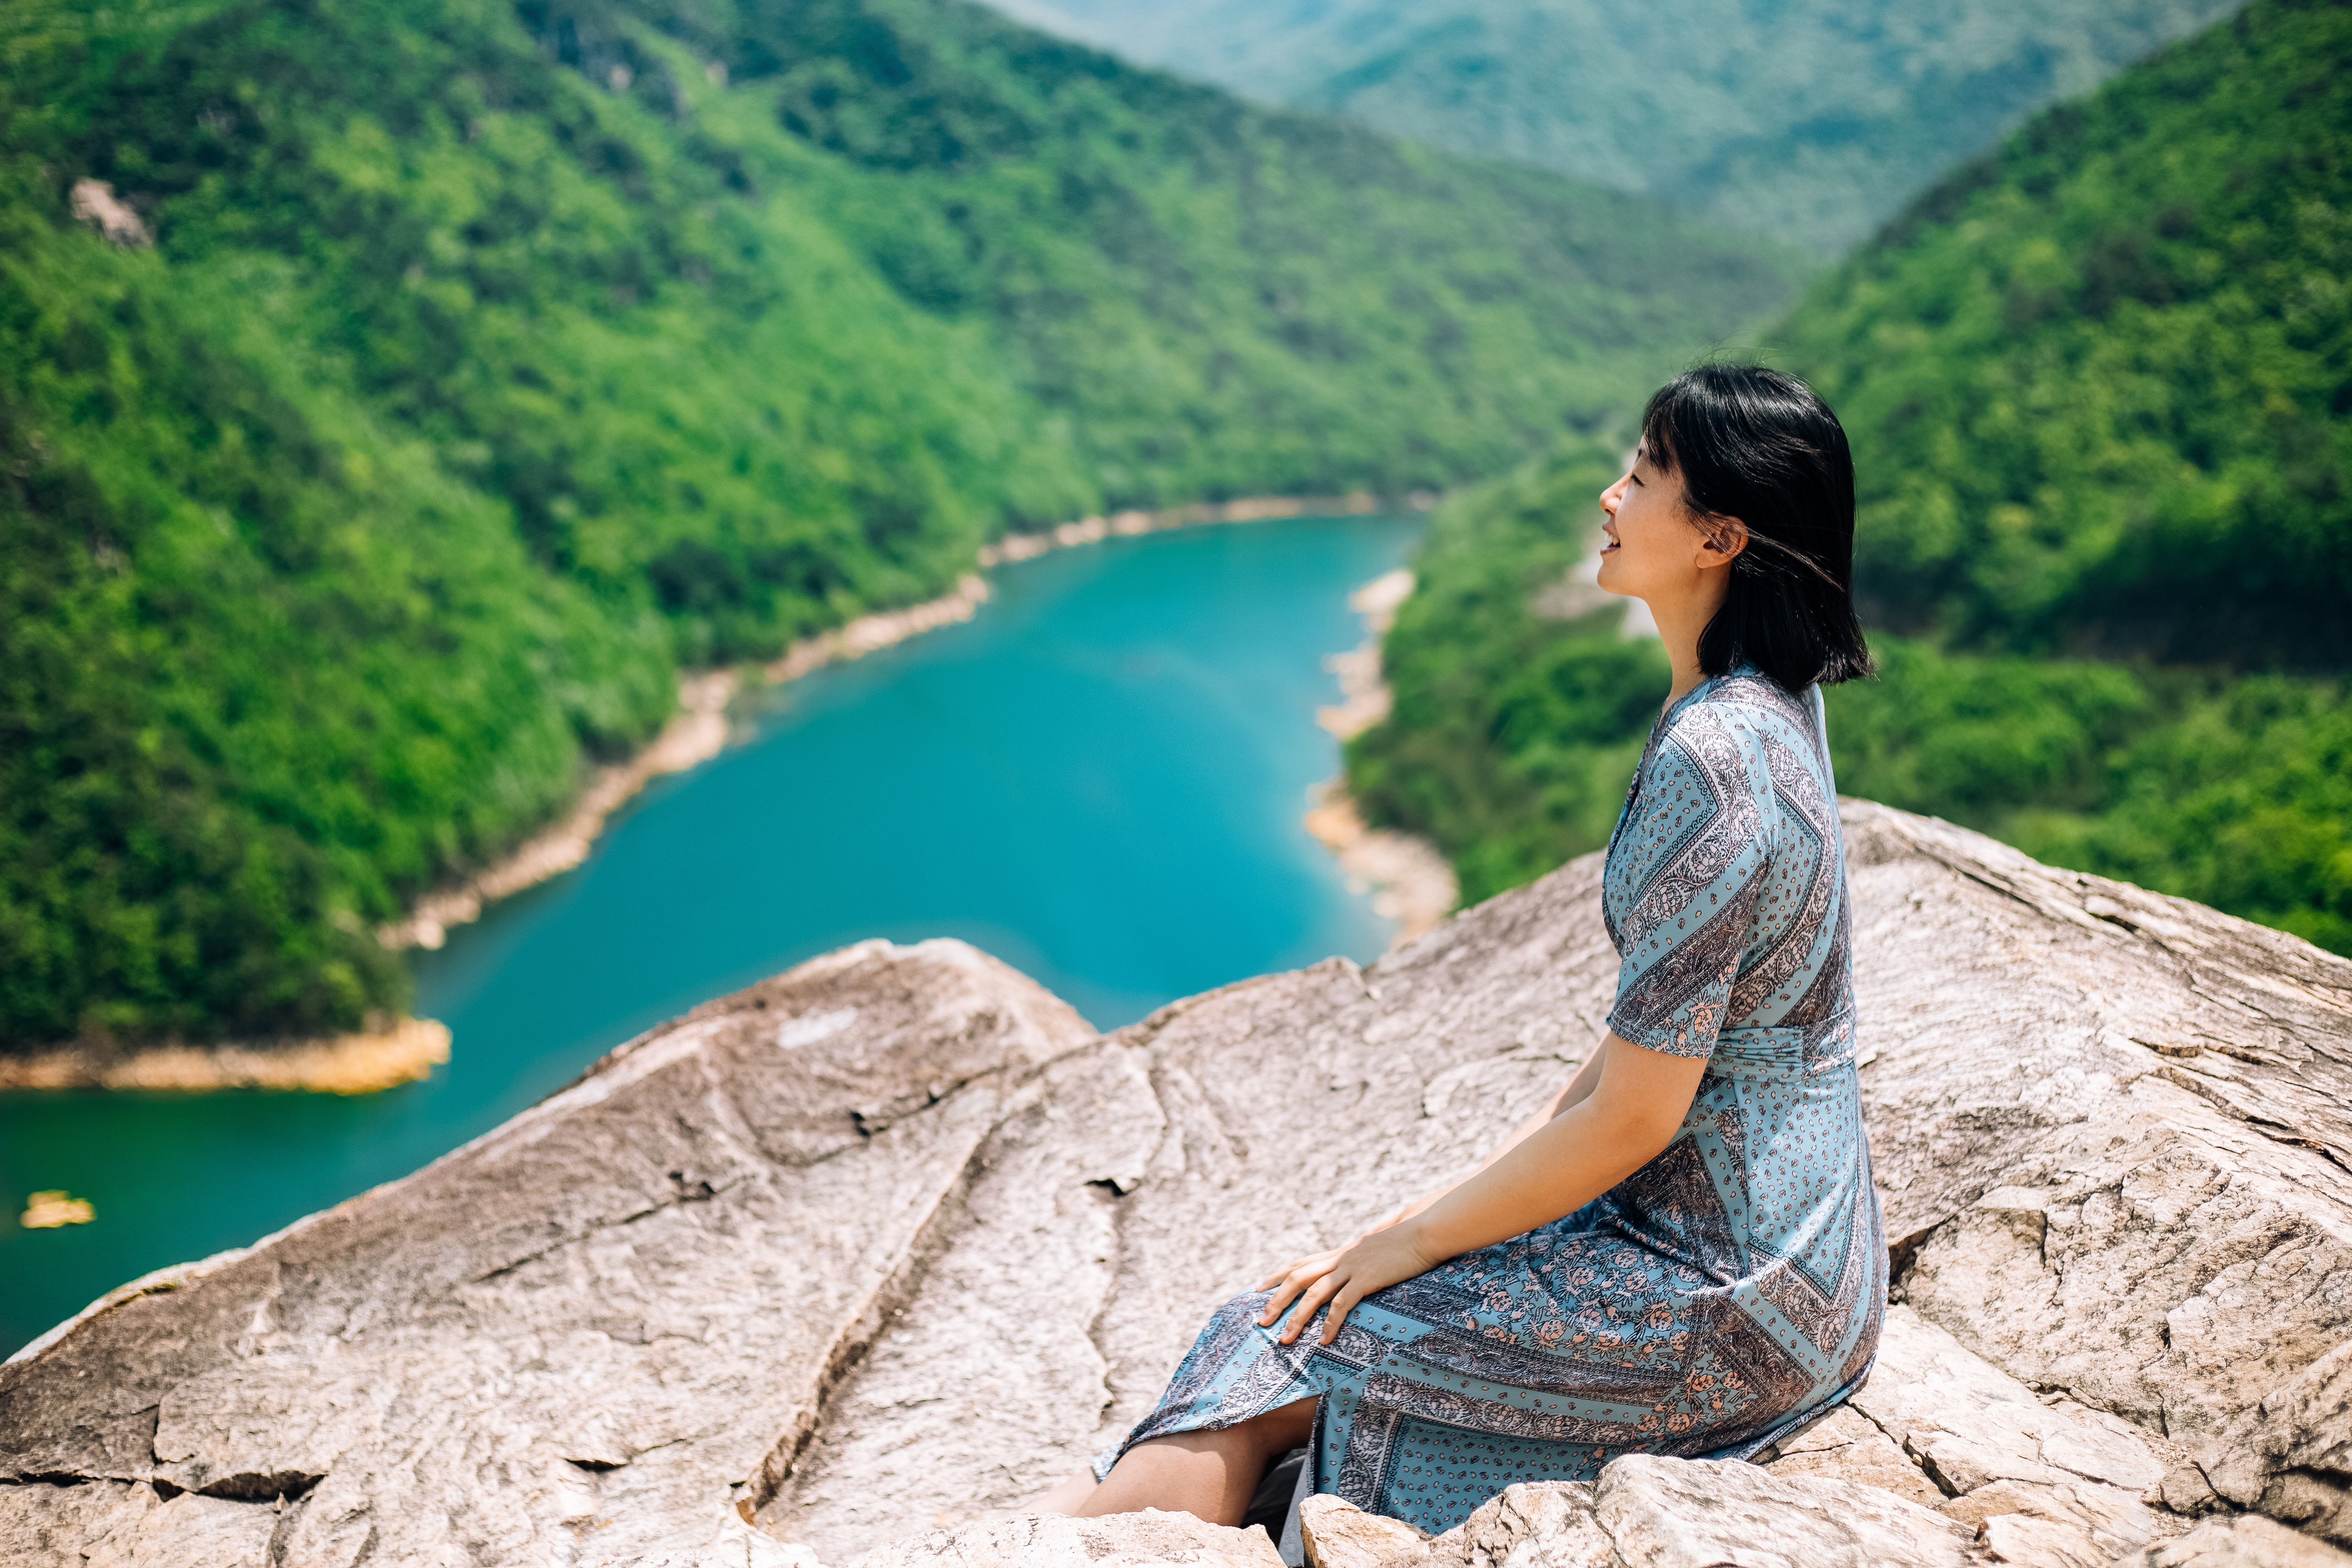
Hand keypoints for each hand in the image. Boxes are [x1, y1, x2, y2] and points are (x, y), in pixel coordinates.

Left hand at [1254, 1221, 1443, 1345]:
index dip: (1277, 1274)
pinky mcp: (1367, 1279)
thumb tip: (1355, 1271)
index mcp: (1341, 1252)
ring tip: (1284, 1340)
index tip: (1258, 1288)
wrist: (1425, 1232)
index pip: (1301, 1262)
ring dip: (1297, 1317)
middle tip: (1261, 1321)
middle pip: (1297, 1277)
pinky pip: (1342, 1304)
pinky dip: (1331, 1323)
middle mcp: (1340, 1258)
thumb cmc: (1406, 1242)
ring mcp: (1352, 1267)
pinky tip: (1325, 1340)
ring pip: (1314, 1293)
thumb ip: (1361, 1258)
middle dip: (1276, 1300)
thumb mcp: (1376, 1249)